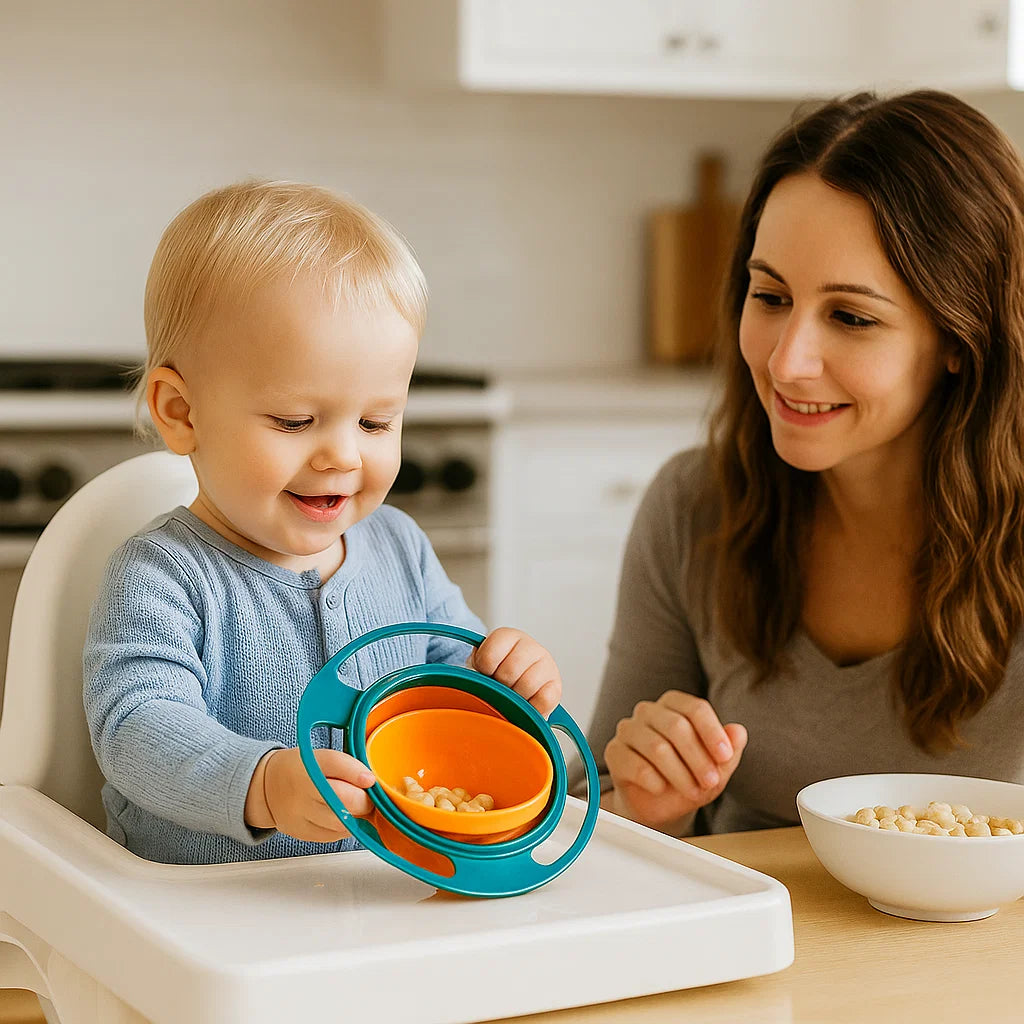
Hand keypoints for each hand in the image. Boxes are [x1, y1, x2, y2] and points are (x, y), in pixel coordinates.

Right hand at [244, 747, 374, 841]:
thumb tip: (372, 784)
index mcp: (310, 763)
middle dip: (364, 802)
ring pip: (340, 822)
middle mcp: (302, 788)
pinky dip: (344, 828)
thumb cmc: (301, 769)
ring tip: (358, 809)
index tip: (370, 779)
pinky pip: (332, 835)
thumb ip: (346, 767)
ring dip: (357, 817)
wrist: (267, 786)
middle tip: (368, 799)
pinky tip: (343, 818)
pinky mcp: (300, 831)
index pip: (336, 764)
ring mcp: (299, 813)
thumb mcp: (320, 757)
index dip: (357, 773)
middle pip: (343, 799)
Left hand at [469, 627, 561, 716]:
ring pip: (526, 686)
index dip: (484, 670)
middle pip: (509, 672)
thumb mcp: (480, 665)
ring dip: (516, 697)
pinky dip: (533, 707)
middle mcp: (530, 646)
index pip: (489, 657)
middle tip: (500, 687)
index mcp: (507, 636)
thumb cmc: (495, 673)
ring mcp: (546, 664)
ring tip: (514, 695)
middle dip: (501, 685)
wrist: (515, 680)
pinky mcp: (555, 685)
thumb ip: (473, 669)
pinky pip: (544, 699)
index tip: (485, 673)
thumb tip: (469, 681)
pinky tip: (527, 703)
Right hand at [604, 691, 746, 829]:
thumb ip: (730, 749)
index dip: (712, 732)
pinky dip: (654, 781)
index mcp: (675, 705)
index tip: (725, 756)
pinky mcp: (614, 752)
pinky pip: (634, 764)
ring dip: (681, 774)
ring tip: (693, 792)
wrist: (659, 805)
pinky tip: (661, 789)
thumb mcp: (716, 768)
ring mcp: (628, 730)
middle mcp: (649, 711)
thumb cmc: (688, 778)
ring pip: (657, 747)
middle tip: (712, 781)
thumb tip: (739, 731)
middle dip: (699, 758)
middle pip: (676, 726)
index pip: (695, 708)